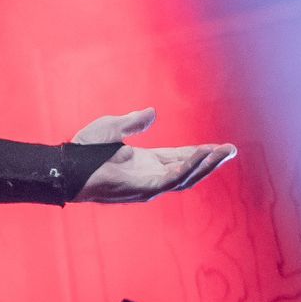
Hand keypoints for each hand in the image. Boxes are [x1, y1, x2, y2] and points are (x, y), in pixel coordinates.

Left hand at [71, 107, 236, 202]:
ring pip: (186, 177)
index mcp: (145, 162)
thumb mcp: (113, 128)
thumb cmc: (84, 149)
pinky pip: (172, 179)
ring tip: (225, 152)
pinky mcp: (144, 189)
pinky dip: (188, 167)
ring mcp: (148, 184)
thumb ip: (134, 122)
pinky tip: (201, 155)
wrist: (68, 165)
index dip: (199, 152)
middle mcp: (150, 174)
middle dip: (211, 160)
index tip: (219, 146)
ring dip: (207, 164)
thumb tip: (152, 113)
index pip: (179, 157)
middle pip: (189, 169)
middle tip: (232, 150)